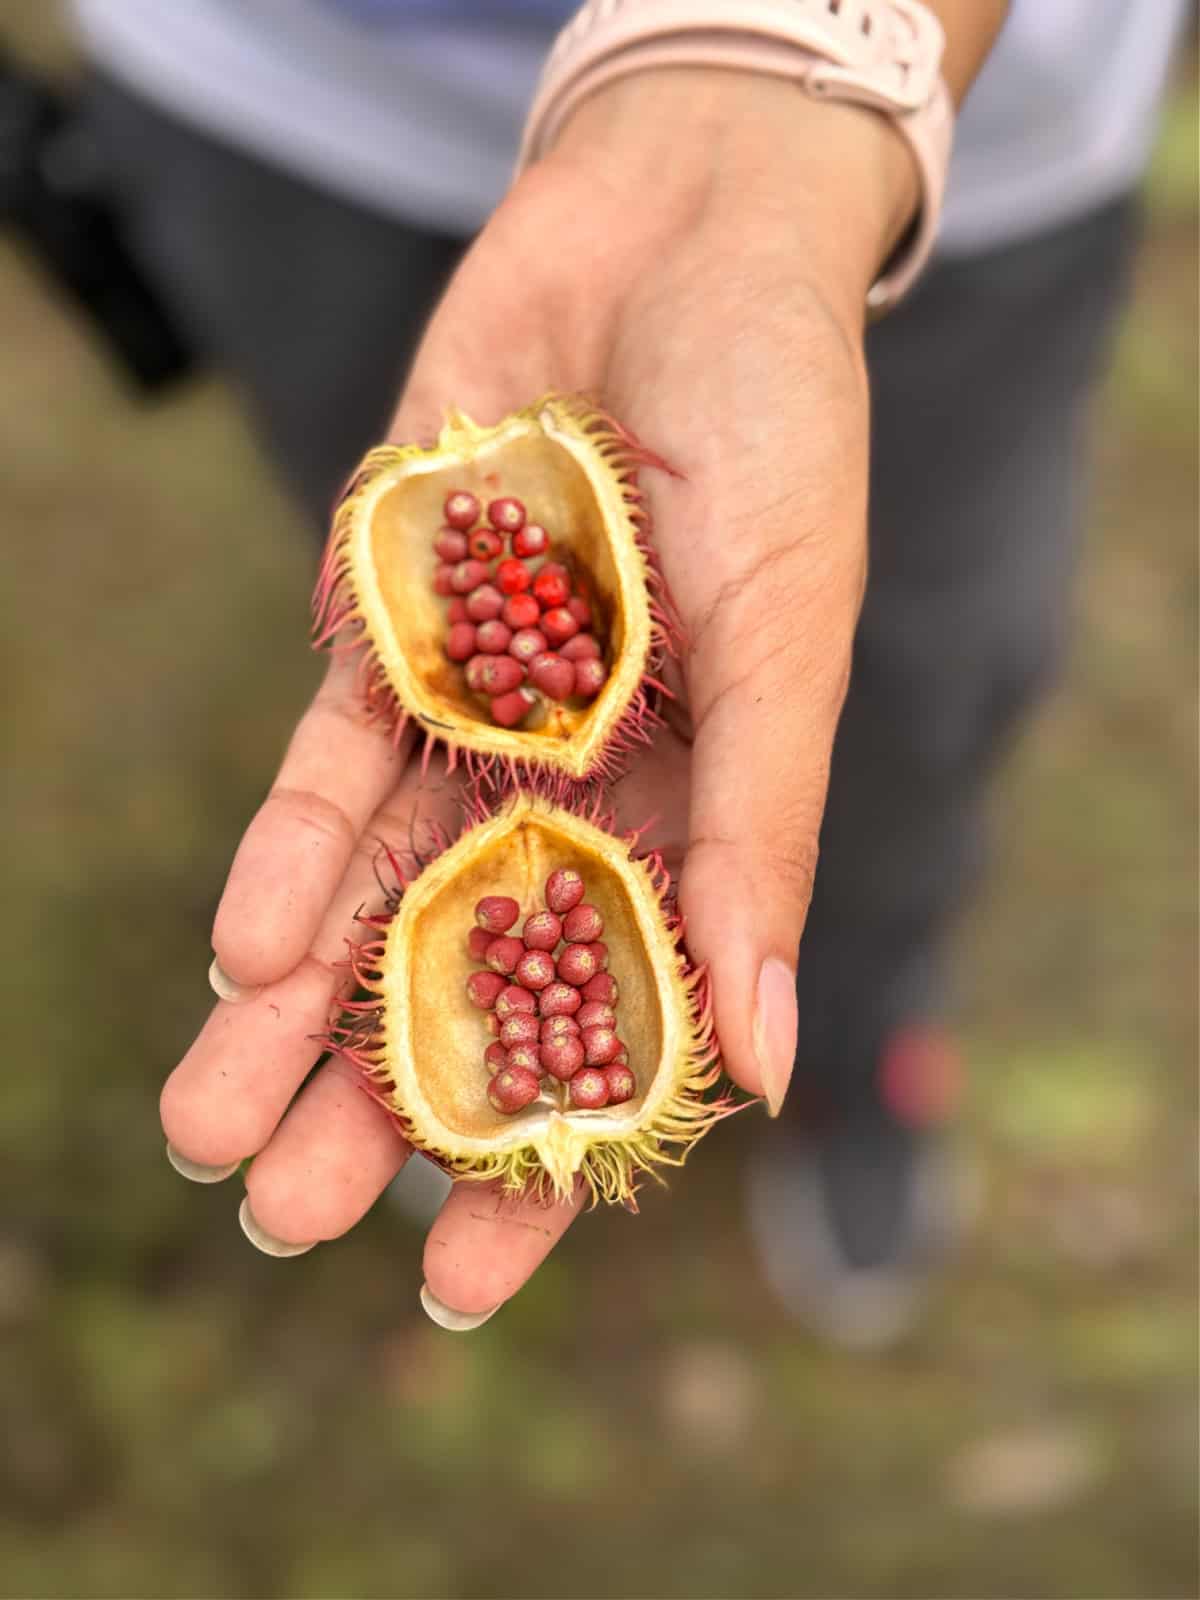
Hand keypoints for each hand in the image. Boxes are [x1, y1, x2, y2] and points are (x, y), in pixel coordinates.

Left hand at [160, 70, 915, 1323]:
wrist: (674, 240)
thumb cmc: (777, 434)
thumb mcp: (792, 642)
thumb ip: (763, 843)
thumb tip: (767, 1059)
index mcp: (695, 815)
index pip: (615, 1019)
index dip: (546, 1152)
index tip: (465, 1279)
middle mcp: (577, 789)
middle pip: (469, 974)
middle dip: (377, 1099)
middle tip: (286, 1220)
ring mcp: (475, 719)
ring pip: (372, 894)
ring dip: (292, 1010)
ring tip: (210, 1133)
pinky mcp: (388, 638)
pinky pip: (331, 765)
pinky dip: (290, 850)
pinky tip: (245, 946)